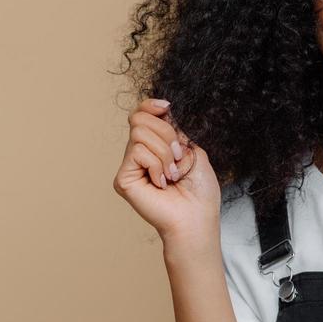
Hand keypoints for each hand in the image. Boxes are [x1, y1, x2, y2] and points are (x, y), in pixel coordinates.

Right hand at [112, 97, 219, 241]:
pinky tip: (162, 183)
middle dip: (166, 133)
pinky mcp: (123, 179)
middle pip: (139, 119)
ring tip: (173, 174)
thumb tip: (163, 110)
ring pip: (139, 134)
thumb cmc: (199, 190)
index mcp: (155, 146)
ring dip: (164, 153)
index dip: (150, 105)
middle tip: (179, 157)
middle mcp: (139, 155)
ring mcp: (130, 167)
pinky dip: (156, 165)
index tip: (167, 107)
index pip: (141, 114)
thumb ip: (175, 129)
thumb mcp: (193, 151)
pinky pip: (137, 152)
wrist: (197, 216)